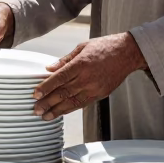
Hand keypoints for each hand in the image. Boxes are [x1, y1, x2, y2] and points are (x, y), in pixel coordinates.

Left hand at [32, 32, 146, 119]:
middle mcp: (87, 78)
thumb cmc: (105, 47)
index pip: (59, 78)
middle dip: (48, 103)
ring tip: (45, 116)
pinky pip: (83, 104)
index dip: (46, 87)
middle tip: (36, 109)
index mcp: (81, 64)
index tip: (35, 94)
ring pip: (72, 102)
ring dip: (57, 110)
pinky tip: (61, 112)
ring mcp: (95, 88)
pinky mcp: (100, 94)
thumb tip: (50, 68)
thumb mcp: (82, 47)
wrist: (128, 53)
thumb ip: (65, 60)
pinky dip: (71, 109)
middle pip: (63, 93)